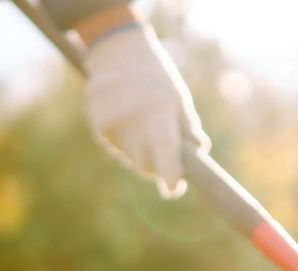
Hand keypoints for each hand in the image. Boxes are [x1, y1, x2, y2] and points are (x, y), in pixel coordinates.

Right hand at [82, 20, 209, 198]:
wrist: (118, 52)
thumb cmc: (156, 76)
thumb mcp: (178, 96)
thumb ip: (187, 126)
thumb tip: (198, 153)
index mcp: (159, 111)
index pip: (166, 151)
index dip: (170, 175)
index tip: (174, 190)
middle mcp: (134, 121)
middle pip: (146, 165)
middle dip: (157, 167)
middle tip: (166, 157)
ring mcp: (113, 125)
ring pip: (130, 158)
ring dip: (140, 152)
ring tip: (142, 122)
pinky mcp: (99, 127)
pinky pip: (117, 148)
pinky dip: (125, 142)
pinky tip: (125, 118)